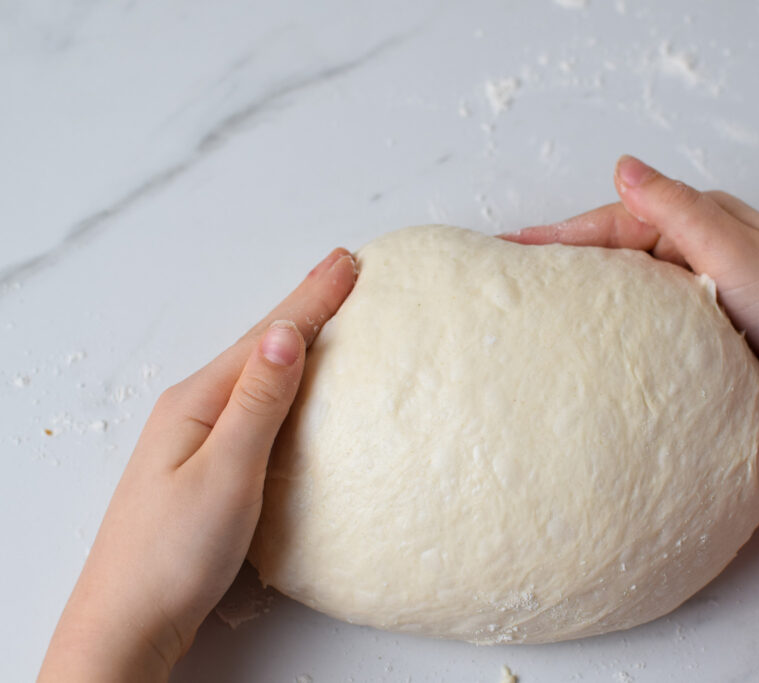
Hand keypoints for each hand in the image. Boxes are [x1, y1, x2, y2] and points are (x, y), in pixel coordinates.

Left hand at [39, 248, 356, 682]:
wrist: (127, 623)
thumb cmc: (172, 555)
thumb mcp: (224, 473)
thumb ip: (258, 402)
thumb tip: (284, 334)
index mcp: (198, 401)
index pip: (268, 337)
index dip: (312, 299)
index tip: (348, 262)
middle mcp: (194, 409)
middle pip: (259, 344)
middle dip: (304, 305)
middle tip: (342, 270)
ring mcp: (196, 437)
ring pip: (256, 373)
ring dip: (294, 337)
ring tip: (324, 311)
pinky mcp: (206, 467)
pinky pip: (253, 405)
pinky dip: (282, 380)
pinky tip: (291, 382)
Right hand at [504, 155, 758, 366]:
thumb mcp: (729, 248)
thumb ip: (674, 209)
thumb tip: (623, 166)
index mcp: (703, 219)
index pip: (618, 220)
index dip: (565, 233)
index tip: (516, 243)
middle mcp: (699, 248)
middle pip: (619, 249)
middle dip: (569, 257)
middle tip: (515, 270)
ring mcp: (701, 287)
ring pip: (631, 284)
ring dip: (590, 289)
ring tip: (542, 302)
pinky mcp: (706, 326)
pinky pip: (650, 315)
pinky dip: (619, 320)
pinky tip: (595, 332)